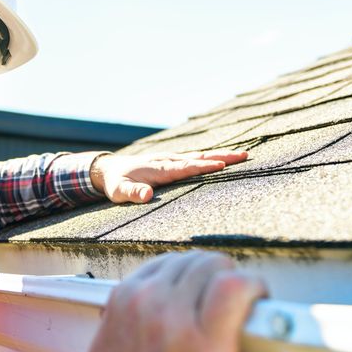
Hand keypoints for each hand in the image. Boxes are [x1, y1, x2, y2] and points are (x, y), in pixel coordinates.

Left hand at [90, 150, 247, 203]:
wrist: (107, 170)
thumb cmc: (115, 184)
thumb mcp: (120, 192)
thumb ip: (133, 194)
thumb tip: (146, 195)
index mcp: (161, 170)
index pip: (187, 167)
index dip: (204, 167)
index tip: (223, 165)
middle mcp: (168, 161)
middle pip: (199, 158)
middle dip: (222, 157)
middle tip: (244, 155)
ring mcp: (171, 160)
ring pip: (199, 156)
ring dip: (220, 155)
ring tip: (241, 155)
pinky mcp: (171, 161)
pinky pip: (194, 158)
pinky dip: (209, 157)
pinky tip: (221, 158)